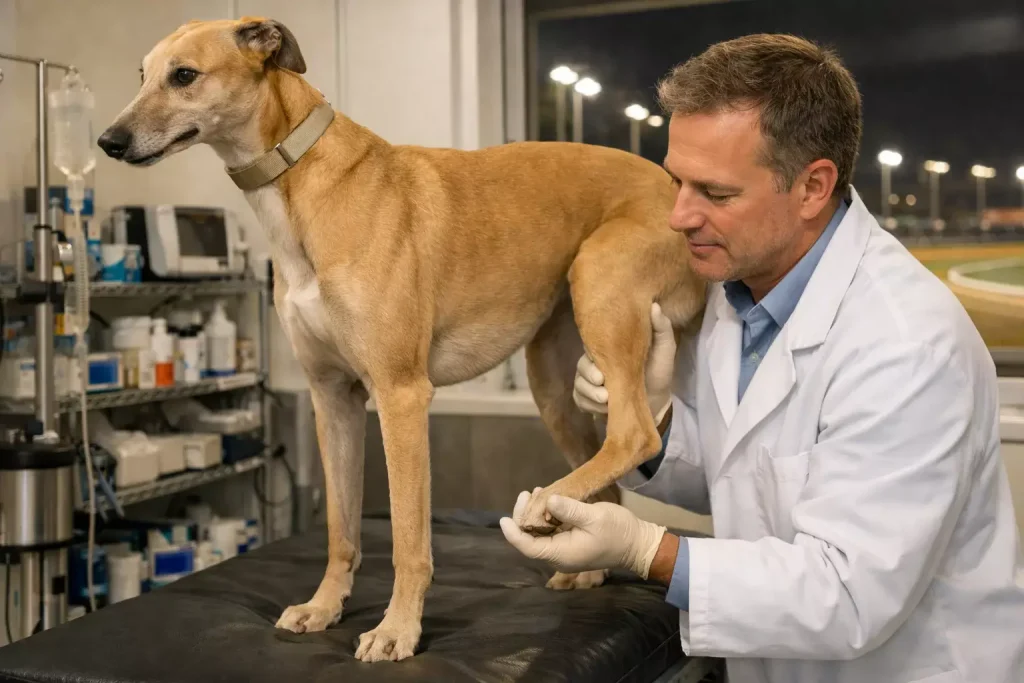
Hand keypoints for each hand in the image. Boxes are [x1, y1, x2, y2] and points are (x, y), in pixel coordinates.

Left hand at [501, 491, 666, 578]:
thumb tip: (547, 502)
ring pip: (539, 533)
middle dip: (524, 516)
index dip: (513, 533)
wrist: (638, 544)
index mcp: (561, 554)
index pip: (528, 547)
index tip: (503, 519)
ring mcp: (564, 549)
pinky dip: (546, 515)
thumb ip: (569, 510)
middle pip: (530, 538)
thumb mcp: (595, 517)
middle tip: (527, 493)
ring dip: (535, 513)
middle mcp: (558, 555)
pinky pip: (550, 531)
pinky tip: (548, 499)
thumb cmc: (618, 532)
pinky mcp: (569, 542)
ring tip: (537, 491)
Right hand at [573, 303, 675, 423]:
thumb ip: (661, 328)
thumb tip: (654, 305)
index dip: (592, 352)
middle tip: (602, 382)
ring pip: (579, 384)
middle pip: (581, 366)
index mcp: (609, 349)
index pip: (592, 344)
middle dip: (589, 376)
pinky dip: (589, 405)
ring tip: (606, 400)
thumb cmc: (659, 373)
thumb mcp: (665, 349)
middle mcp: (595, 363)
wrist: (658, 403)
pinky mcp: (588, 400)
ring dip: (591, 393)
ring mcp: (590, 383)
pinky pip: (579, 400)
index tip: (602, 364)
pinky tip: (604, 408)